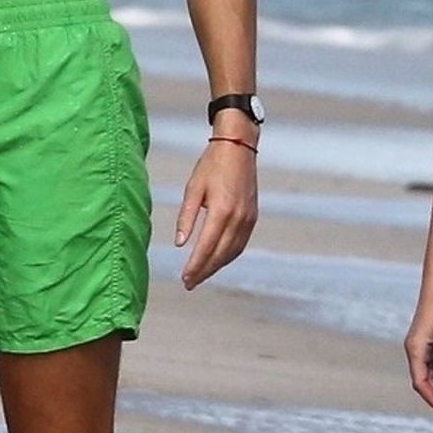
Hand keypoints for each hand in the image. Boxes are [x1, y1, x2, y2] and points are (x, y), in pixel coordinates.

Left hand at [175, 141, 257, 288]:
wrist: (238, 148)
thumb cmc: (211, 165)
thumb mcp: (193, 188)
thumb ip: (186, 217)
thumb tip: (180, 244)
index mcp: (221, 211)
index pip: (206, 247)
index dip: (195, 265)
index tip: (184, 278)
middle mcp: (238, 218)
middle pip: (220, 254)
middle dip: (204, 271)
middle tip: (189, 284)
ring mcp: (248, 219)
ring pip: (232, 252)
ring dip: (216, 267)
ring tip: (201, 276)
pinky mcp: (252, 217)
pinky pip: (241, 243)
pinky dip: (228, 256)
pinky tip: (218, 261)